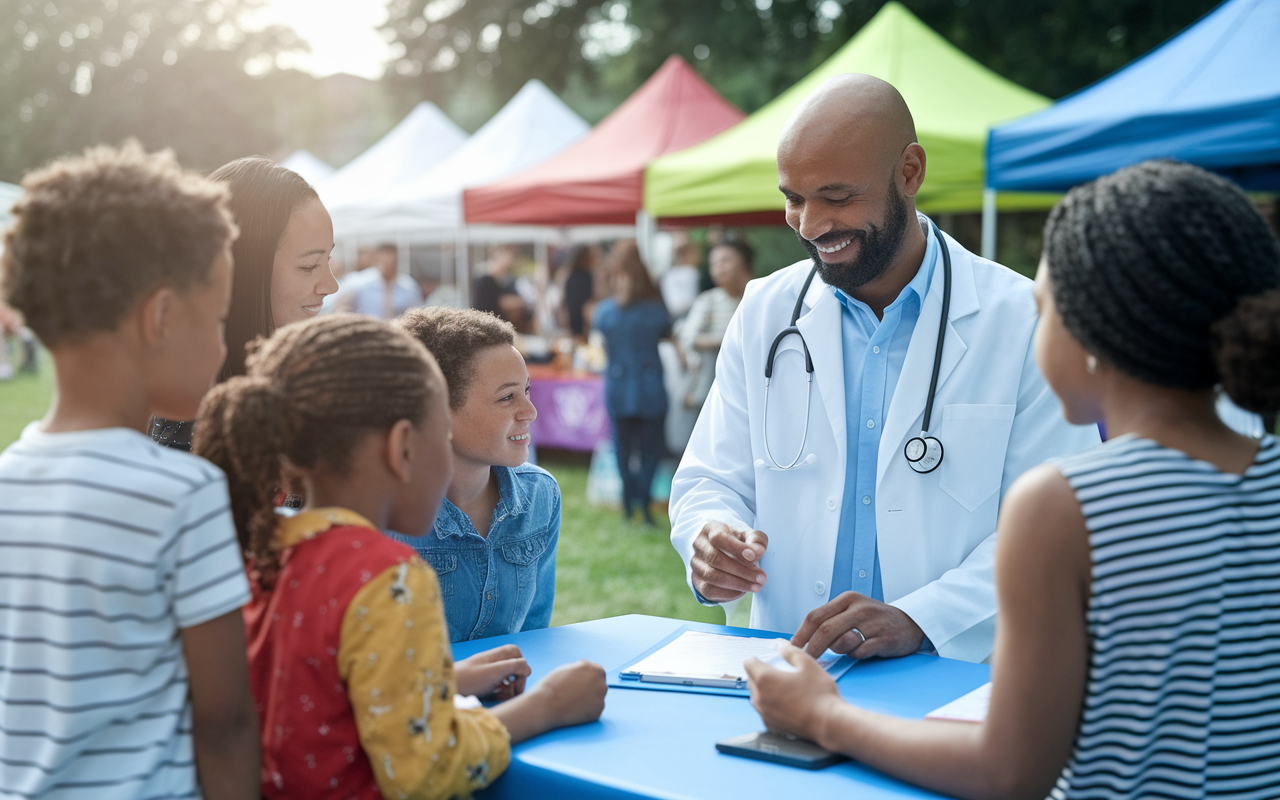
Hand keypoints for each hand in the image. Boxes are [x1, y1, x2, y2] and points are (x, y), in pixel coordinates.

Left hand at [455, 644, 530, 701]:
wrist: (447, 688)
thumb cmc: (469, 679)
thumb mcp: (495, 671)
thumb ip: (513, 666)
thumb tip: (527, 668)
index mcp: (497, 655)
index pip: (517, 654)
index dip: (522, 667)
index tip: (518, 680)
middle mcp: (493, 662)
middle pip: (513, 666)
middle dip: (517, 679)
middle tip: (514, 691)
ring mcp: (487, 672)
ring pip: (506, 677)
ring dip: (510, 687)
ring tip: (505, 695)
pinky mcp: (482, 683)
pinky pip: (497, 685)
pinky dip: (501, 691)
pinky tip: (498, 697)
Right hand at [530, 660, 607, 727]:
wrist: (545, 705)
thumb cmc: (553, 685)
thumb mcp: (569, 668)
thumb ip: (582, 669)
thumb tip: (588, 674)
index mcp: (595, 668)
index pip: (597, 671)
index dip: (587, 677)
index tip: (578, 683)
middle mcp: (601, 682)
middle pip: (599, 684)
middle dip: (590, 688)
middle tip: (575, 693)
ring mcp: (601, 698)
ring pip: (597, 697)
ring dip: (590, 699)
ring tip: (572, 701)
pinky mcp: (597, 712)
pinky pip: (594, 710)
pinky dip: (587, 710)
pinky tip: (574, 709)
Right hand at [690, 521, 768, 602]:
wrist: (723, 552)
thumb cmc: (738, 542)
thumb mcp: (750, 536)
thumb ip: (756, 542)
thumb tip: (753, 554)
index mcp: (711, 529)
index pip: (718, 537)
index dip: (736, 548)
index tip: (754, 557)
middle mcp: (699, 545)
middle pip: (715, 558)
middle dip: (741, 570)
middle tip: (761, 578)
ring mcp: (695, 564)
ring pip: (712, 576)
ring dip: (738, 584)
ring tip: (757, 586)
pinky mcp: (697, 581)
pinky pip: (710, 591)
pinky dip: (729, 593)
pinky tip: (743, 591)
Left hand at [745, 643, 842, 743]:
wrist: (828, 724)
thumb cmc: (819, 693)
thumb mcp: (808, 664)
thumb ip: (791, 651)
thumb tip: (781, 644)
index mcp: (765, 679)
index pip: (748, 663)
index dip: (757, 659)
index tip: (767, 660)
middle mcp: (759, 697)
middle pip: (751, 680)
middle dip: (760, 674)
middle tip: (777, 673)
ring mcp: (764, 713)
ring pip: (756, 697)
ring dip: (763, 690)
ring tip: (782, 689)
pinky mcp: (770, 725)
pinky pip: (763, 711)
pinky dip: (769, 705)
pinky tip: (785, 704)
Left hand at [790, 592, 923, 658]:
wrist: (911, 624)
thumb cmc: (876, 621)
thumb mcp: (852, 614)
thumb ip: (832, 624)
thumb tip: (806, 642)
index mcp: (847, 599)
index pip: (815, 616)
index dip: (801, 634)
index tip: (791, 648)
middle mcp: (859, 608)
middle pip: (825, 629)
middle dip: (811, 648)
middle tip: (805, 661)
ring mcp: (873, 623)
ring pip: (842, 640)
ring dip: (836, 651)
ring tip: (841, 653)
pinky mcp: (885, 638)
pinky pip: (861, 651)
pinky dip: (856, 656)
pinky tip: (860, 653)